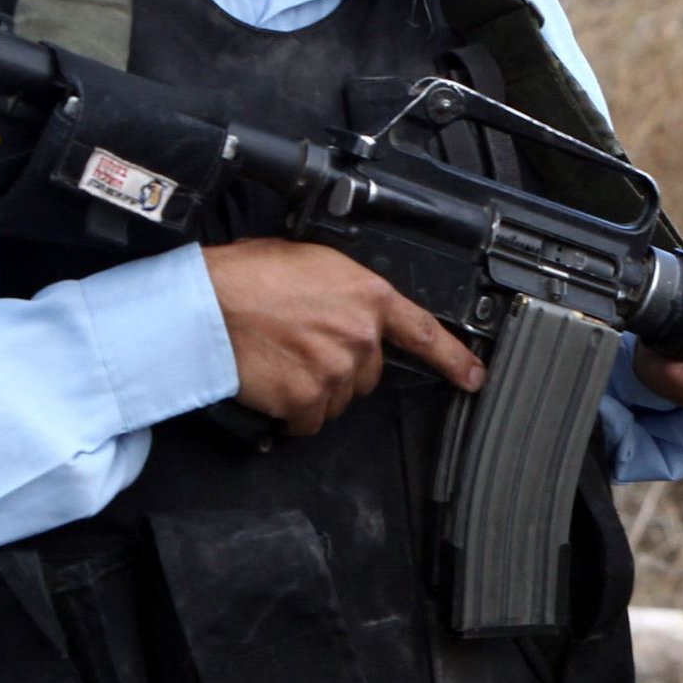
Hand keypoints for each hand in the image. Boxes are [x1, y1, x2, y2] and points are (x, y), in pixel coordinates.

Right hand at [202, 237, 484, 436]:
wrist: (209, 304)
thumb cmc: (247, 275)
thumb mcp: (309, 261)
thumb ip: (342, 290)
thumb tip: (342, 305)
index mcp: (367, 295)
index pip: (424, 332)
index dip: (454, 358)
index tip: (473, 377)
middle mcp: (360, 336)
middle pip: (367, 372)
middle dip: (341, 366)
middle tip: (302, 346)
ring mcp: (336, 371)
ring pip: (338, 399)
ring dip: (315, 389)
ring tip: (280, 360)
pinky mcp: (308, 400)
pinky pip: (308, 421)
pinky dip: (291, 413)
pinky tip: (272, 385)